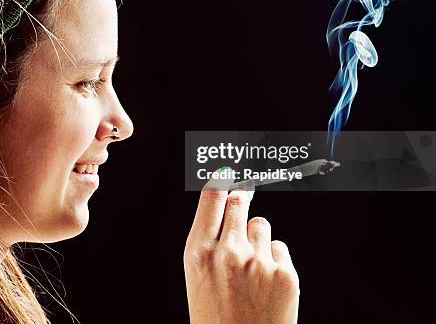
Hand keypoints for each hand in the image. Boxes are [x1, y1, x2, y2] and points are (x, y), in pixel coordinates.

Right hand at [184, 187, 299, 323]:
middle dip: (242, 199)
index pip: (211, 196)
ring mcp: (258, 262)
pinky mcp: (285, 274)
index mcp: (197, 252)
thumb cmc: (215, 319)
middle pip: (239, 201)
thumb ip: (209, 242)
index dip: (221, 180)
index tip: (228, 172)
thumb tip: (225, 201)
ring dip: (258, 238)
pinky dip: (275, 261)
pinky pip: (280, 249)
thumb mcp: (197, 278)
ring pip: (261, 225)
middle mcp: (227, 251)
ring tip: (252, 267)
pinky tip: (267, 284)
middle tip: (245, 196)